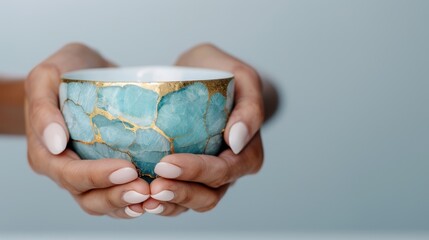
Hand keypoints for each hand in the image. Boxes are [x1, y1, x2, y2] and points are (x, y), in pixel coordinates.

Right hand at [25, 43, 149, 217]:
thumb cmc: (66, 70)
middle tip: (144, 190)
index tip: (128, 169)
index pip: (68, 174)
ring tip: (150, 196)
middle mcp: (62, 168)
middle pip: (87, 195)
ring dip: (126, 202)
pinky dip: (132, 200)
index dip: (96, 176)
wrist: (87, 70)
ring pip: (102, 201)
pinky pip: (115, 192)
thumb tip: (55, 144)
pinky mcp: (104, 170)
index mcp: (45, 151)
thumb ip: (43, 108)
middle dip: (116, 195)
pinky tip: (152, 197)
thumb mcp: (46, 76)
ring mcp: (84, 172)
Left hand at [141, 43, 263, 215]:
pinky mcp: (188, 178)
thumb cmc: (222, 72)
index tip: (166, 163)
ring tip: (143, 198)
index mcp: (248, 152)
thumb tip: (236, 140)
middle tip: (152, 186)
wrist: (201, 73)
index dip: (197, 171)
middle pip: (209, 195)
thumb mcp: (242, 77)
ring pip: (192, 203)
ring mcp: (209, 178)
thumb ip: (250, 107)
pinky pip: (177, 200)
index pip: (225, 170)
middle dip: (180, 192)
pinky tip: (140, 199)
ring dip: (169, 203)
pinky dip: (161, 203)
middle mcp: (230, 171)